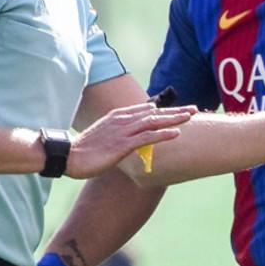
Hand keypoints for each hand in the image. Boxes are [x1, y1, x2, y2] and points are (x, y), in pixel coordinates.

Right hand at [67, 103, 193, 178]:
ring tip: (191, 117)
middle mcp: (123, 120)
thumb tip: (135, 135)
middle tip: (195, 109)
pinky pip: (147, 137)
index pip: (147, 110)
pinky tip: (177, 133)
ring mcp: (123, 131)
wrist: (69, 156)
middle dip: (176, 111)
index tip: (182, 110)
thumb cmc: (85, 150)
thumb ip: (120, 132)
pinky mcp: (122, 144)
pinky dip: (163, 134)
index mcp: (119, 117)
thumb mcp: (105, 136)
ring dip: (174, 119)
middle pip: (155, 113)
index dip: (166, 111)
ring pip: (154, 122)